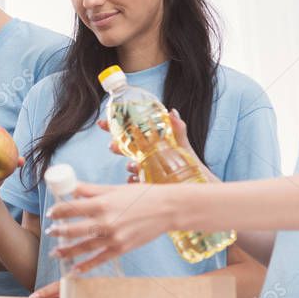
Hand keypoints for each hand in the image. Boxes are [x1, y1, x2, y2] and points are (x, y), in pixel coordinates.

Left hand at [47, 182, 172, 271]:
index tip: (51, 214)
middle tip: (50, 232)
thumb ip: (90, 190)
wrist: (167, 209)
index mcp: (102, 203)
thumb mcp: (114, 188)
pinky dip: (86, 266)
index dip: (57, 212)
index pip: (71, 209)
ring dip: (67, 251)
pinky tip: (75, 270)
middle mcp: (105, 222)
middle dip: (58, 232)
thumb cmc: (142, 196)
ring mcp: (113, 237)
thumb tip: (71, 188)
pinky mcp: (121, 249)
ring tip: (56, 253)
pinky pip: (100, 259)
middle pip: (73, 230)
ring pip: (83, 247)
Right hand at [98, 109, 215, 183]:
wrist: (197, 183)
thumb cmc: (188, 163)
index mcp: (148, 144)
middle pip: (123, 149)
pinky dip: (135, 182)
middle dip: (115, 146)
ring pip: (129, 166)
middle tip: (113, 145)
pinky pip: (135, 184)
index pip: (127, 133)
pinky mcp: (146, 186)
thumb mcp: (182, 145)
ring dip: (129, 165)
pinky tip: (138, 181)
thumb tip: (172, 111)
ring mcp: (144, 171)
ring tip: (134, 166)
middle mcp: (143, 157)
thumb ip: (178, 129)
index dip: (113, 127)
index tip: (102, 123)